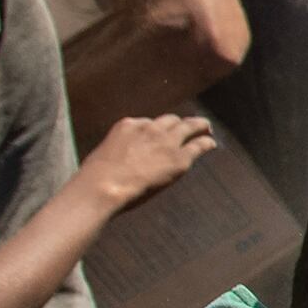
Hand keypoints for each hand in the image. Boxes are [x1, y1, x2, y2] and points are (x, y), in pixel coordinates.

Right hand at [77, 112, 220, 208]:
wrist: (103, 186)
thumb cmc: (96, 179)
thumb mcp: (104, 155)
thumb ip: (119, 151)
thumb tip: (122, 162)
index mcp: (128, 125)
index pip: (147, 123)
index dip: (154, 131)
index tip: (157, 137)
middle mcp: (150, 128)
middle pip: (170, 120)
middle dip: (178, 124)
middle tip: (188, 127)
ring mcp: (166, 142)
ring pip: (189, 127)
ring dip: (199, 126)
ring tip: (206, 128)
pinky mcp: (179, 158)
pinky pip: (199, 145)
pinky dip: (206, 143)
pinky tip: (211, 144)